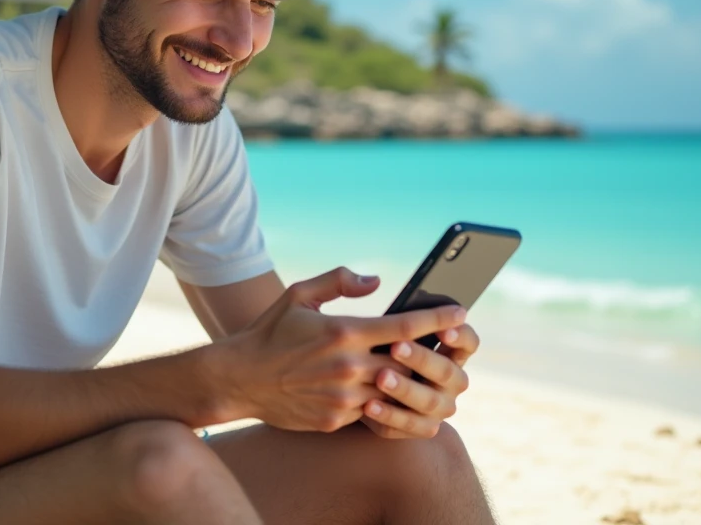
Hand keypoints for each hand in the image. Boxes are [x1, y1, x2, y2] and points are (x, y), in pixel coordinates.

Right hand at [218, 267, 466, 433]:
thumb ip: (339, 281)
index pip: (404, 326)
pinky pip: (370, 410)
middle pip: (407, 361)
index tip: (461, 313)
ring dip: (407, 380)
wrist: (239, 378)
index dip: (437, 319)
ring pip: (393, 389)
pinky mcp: (336, 420)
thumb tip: (376, 281)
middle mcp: (348, 366)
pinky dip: (379, 399)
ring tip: (420, 370)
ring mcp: (343, 398)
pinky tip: (381, 390)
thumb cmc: (271, 331)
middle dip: (430, 352)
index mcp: (344, 331)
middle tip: (448, 344)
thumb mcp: (300, 294)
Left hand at [359, 322, 479, 438]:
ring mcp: (441, 407)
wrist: (365, 388)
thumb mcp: (390, 332)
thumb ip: (396, 320)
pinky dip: (389, 415)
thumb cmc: (381, 350)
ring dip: (405, 388)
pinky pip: (409, 425)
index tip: (443, 329)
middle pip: (446, 371)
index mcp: (452, 353)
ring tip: (380, 377)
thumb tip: (379, 290)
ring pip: (429, 401)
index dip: (460, 336)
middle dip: (421, 359)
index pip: (468, 342)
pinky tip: (368, 404)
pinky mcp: (424, 428)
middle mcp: (453, 381)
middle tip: (395, 347)